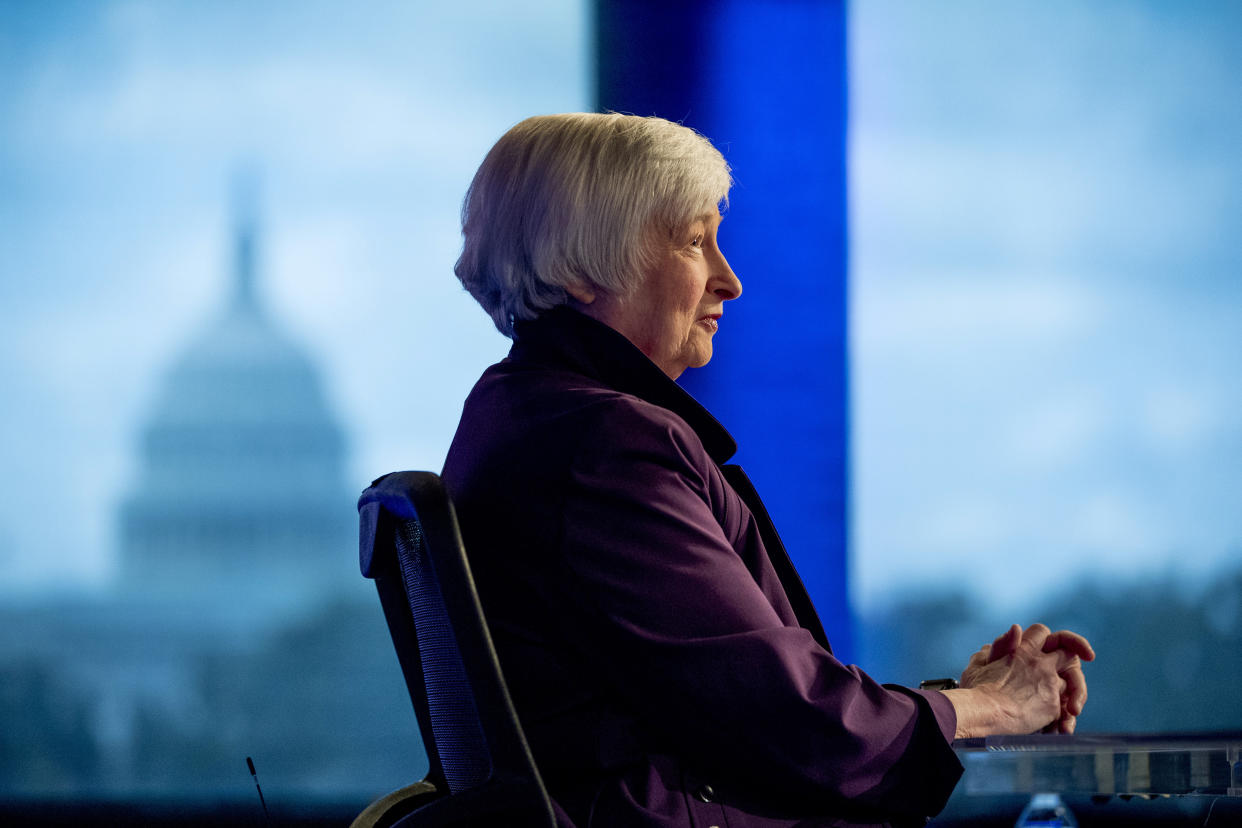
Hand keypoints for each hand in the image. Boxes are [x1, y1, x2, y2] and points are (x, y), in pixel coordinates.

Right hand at [951, 623, 1094, 736]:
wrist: (984, 711)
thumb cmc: (976, 690)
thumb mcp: (980, 662)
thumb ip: (999, 646)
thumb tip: (1014, 630)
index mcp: (1021, 650)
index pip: (1042, 632)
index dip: (1049, 636)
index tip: (1058, 643)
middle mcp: (1040, 664)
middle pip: (1068, 654)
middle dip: (1075, 661)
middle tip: (1084, 665)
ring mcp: (1049, 684)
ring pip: (1070, 683)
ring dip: (1068, 694)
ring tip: (1064, 711)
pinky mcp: (1054, 706)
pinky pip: (1066, 709)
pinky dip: (1063, 717)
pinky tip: (1055, 727)